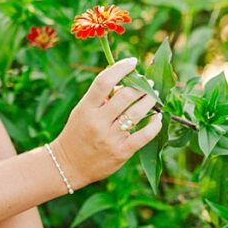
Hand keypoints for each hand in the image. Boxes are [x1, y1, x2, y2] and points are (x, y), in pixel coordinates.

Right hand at [51, 57, 162, 190]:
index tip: (132, 61)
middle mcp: (98, 121)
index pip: (104, 82)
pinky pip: (143, 135)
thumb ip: (100, 98)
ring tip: (153, 95)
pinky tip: (159, 118)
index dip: (120, 68)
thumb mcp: (82, 112)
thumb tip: (123, 82)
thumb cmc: (77, 133)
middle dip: (140, 86)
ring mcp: (110, 137)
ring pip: (137, 113)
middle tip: (147, 82)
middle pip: (125, 95)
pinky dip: (154, 125)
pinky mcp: (121, 152)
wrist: (68, 165)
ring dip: (149, 101)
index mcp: (86, 108)